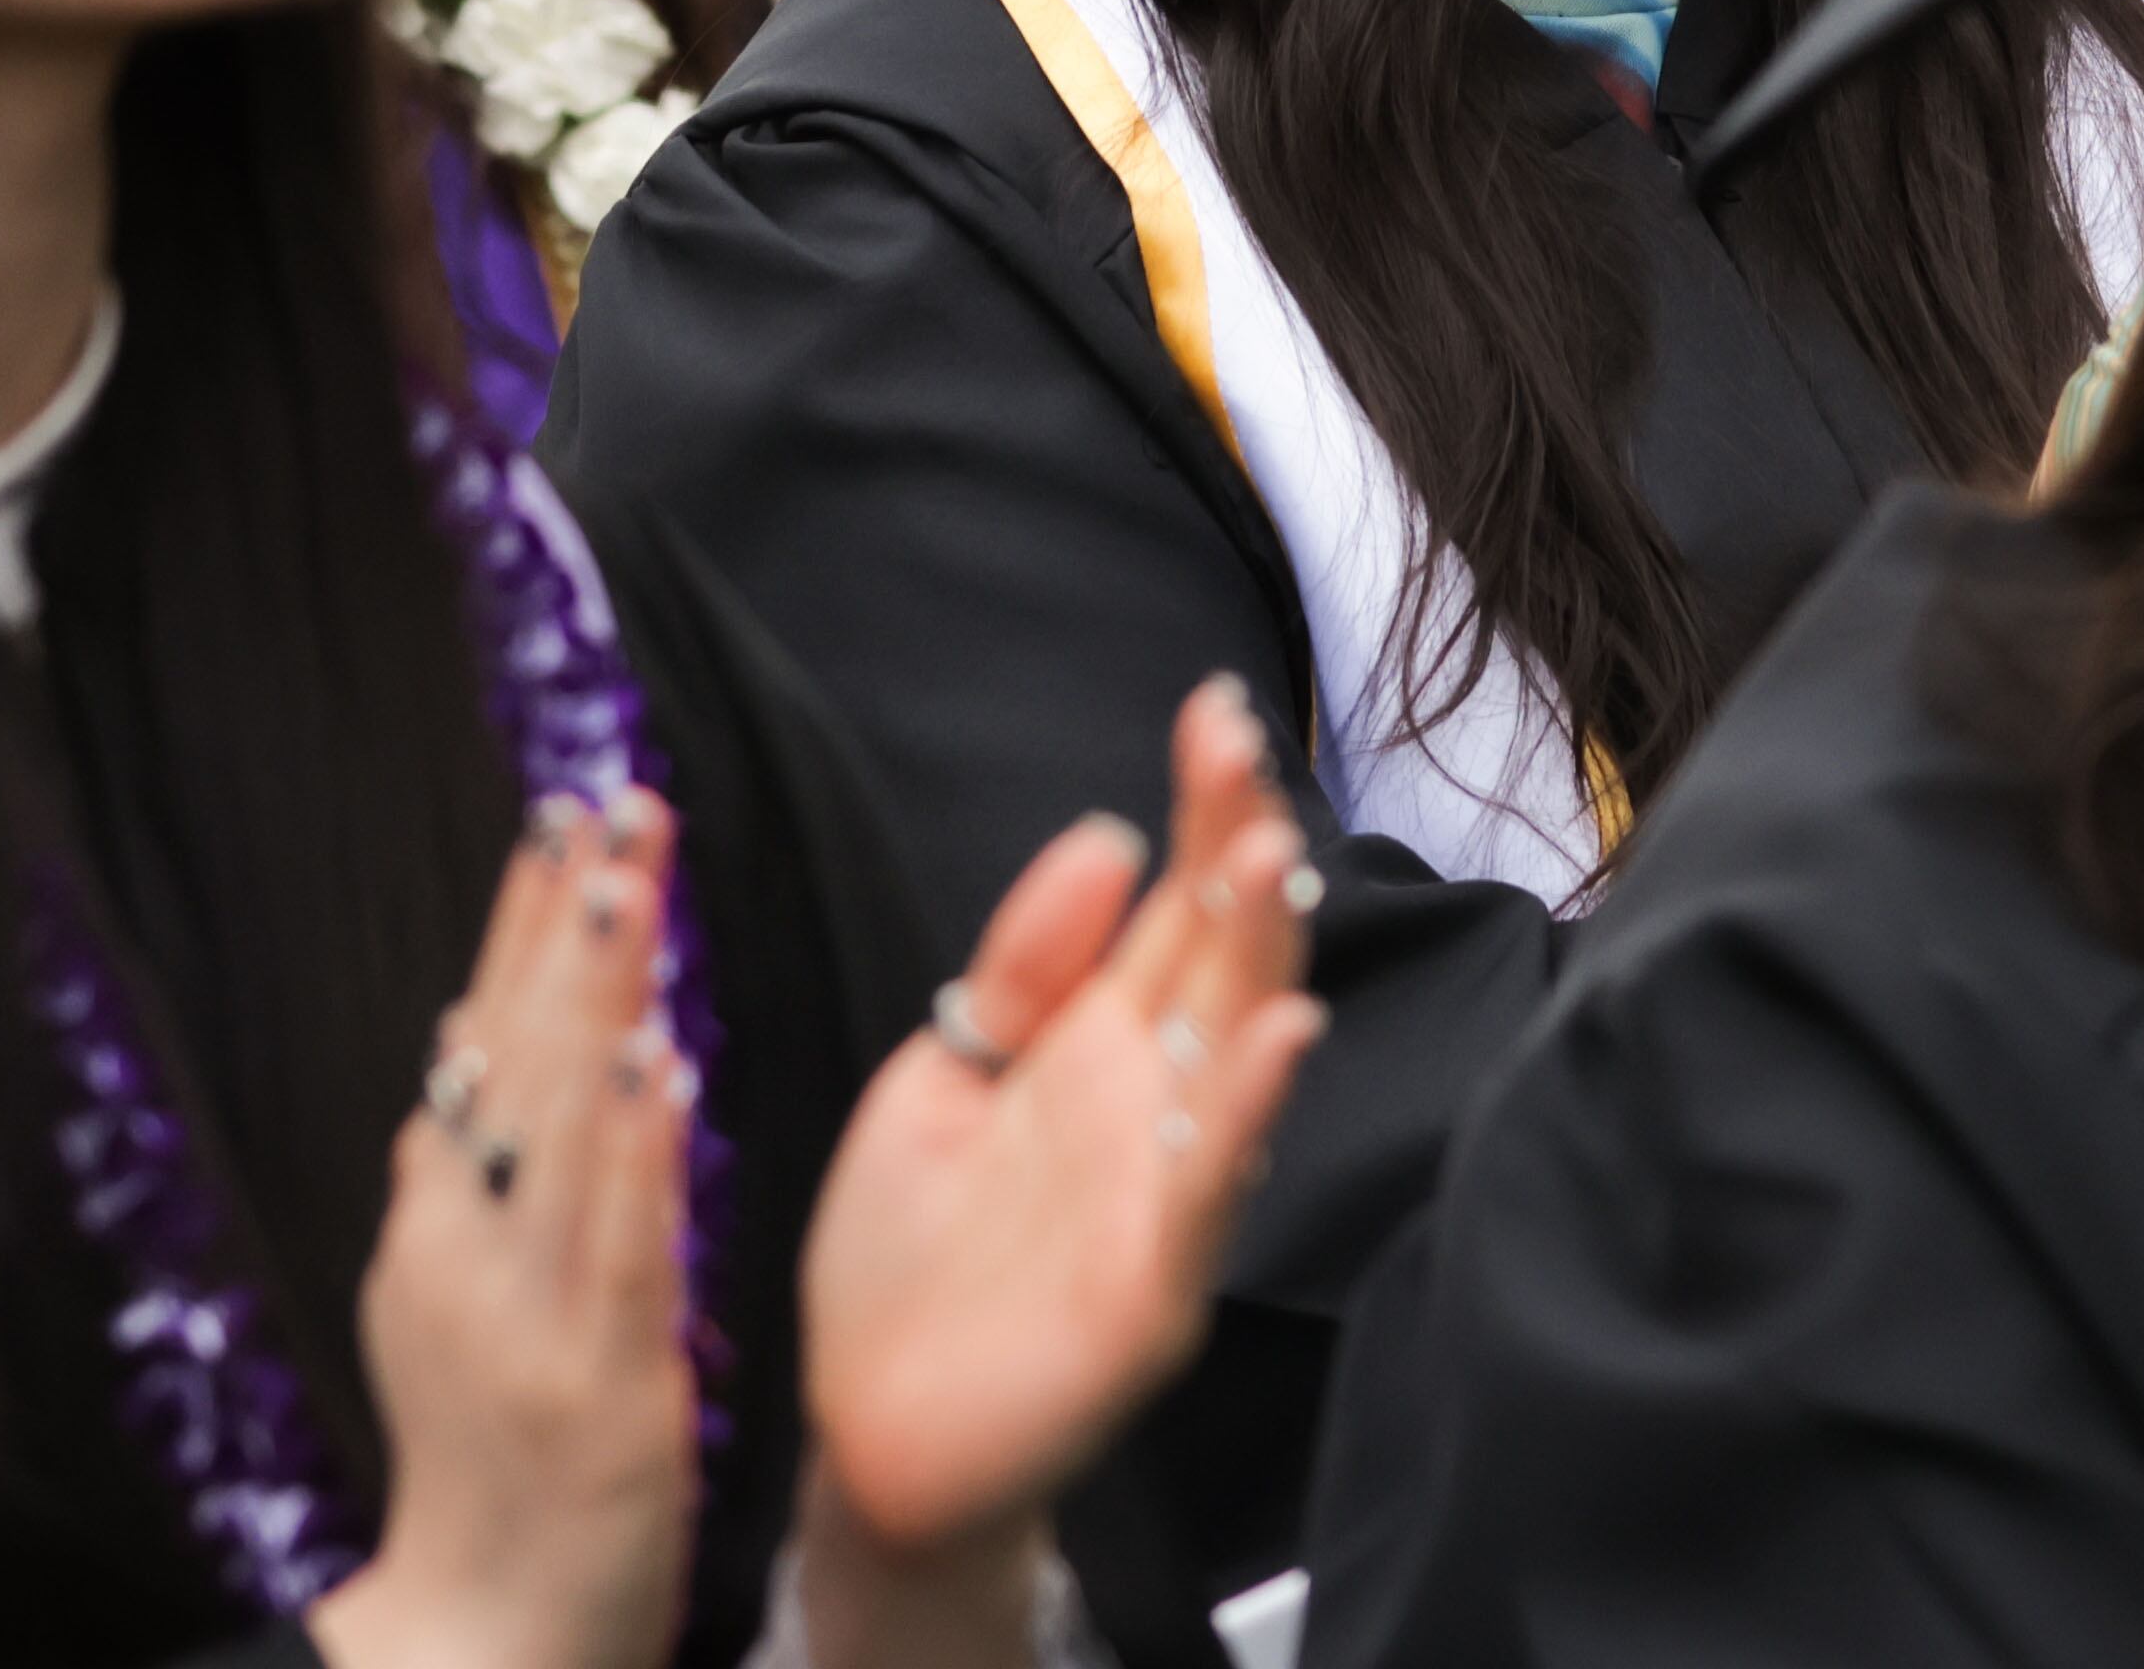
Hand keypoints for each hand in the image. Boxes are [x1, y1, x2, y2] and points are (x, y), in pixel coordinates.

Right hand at [314, 795, 699, 1668]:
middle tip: (610, 804)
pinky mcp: (598, 1383)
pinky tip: (655, 1065)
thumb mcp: (439, 1302)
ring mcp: (527, 1315)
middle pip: (515, 1060)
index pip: (482, 1041)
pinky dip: (632, 1149)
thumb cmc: (481, 1457)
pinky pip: (619, 1245)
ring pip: (562, 1130)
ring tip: (628, 889)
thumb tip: (466, 1022)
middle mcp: (465, 1251)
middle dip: (565, 924)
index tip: (563, 808)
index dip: (522, 924)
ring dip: (596, 1000)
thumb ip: (458, 1172)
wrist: (481, 1636)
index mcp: (436, 1224)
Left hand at [801, 677, 1325, 1576]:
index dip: (1202, 809)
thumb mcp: (939, 1077)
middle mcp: (1149, 1104)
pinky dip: (1245, 1112)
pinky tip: (1278, 1034)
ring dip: (1261, 956)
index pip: (1174, 903)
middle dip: (1240, 850)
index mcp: (1097, 1045)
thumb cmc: (904, 1259)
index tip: (1214, 711)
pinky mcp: (1153, 1289)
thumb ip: (1021, 970)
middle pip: (1219, 955)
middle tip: (1242, 749)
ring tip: (1269, 856)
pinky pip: (1208, 1188)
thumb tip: (1107, 837)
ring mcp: (1162, 1193)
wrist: (864, 1432)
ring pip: (1234, 1053)